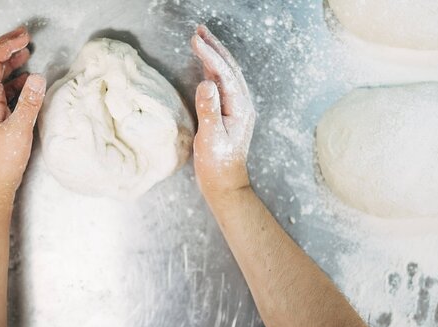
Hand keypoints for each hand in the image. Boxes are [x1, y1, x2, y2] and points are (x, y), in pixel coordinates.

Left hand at [0, 27, 45, 199]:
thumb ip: (30, 103)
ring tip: (25, 53)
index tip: (23, 38)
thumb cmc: (3, 162)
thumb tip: (37, 77)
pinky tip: (26, 82)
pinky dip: (14, 80)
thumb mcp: (20, 130)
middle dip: (5, 47)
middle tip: (23, 37)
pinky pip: (2, 91)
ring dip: (9, 62)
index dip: (5, 46)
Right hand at [190, 25, 255, 200]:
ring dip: (214, 56)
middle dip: (214, 48)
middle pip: (229, 68)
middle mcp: (241, 104)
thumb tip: (205, 83)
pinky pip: (222, 85)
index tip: (195, 40)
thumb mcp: (210, 138)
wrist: (225, 184)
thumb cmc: (218, 164)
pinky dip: (212, 70)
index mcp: (239, 107)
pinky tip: (204, 66)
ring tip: (201, 40)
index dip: (210, 56)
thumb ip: (209, 110)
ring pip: (226, 74)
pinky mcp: (228, 114)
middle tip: (199, 30)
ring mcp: (236, 108)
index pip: (224, 74)